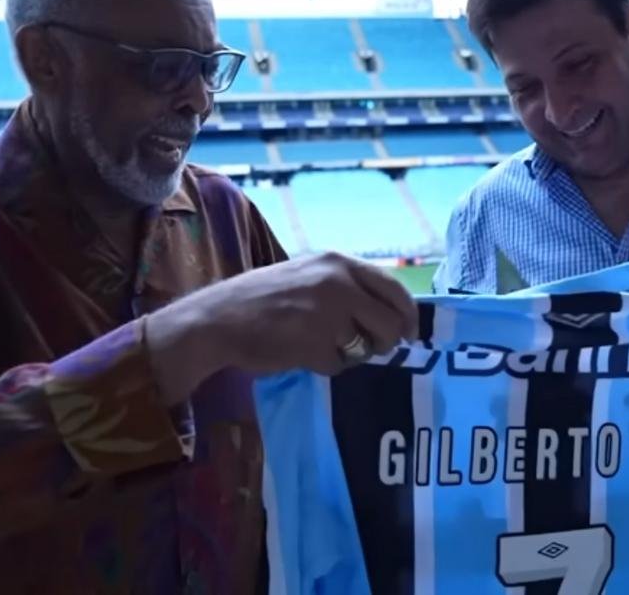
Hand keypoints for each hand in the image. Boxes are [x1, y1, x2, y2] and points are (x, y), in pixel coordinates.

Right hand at [145, 252, 418, 404]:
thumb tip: (392, 311)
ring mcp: (327, 315)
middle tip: (370, 347)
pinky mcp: (314, 344)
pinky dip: (326, 365)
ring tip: (324, 344)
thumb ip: (348, 286)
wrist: (219, 318)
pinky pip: (340, 365)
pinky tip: (302, 352)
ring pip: (369, 347)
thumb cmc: (264, 298)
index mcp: (339, 262)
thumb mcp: (310, 274)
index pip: (395, 289)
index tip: (410, 332)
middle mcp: (338, 284)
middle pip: (391, 323)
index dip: (408, 315)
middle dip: (385, 341)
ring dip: (353, 353)